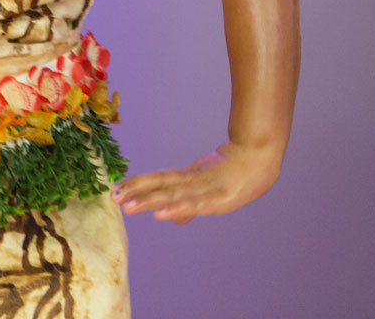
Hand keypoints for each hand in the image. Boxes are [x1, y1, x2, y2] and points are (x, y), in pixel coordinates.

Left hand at [111, 141, 282, 223]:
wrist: (259, 156)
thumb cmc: (234, 173)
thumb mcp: (208, 190)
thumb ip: (189, 205)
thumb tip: (172, 218)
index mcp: (189, 177)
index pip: (158, 179)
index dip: (137, 184)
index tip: (116, 190)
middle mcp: (192, 181)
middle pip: (160, 186)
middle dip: (137, 192)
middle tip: (114, 197)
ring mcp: (204, 188)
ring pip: (172, 194)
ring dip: (150, 201)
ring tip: (129, 206)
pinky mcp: (218, 198)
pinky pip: (194, 204)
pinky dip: (178, 209)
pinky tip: (163, 214)